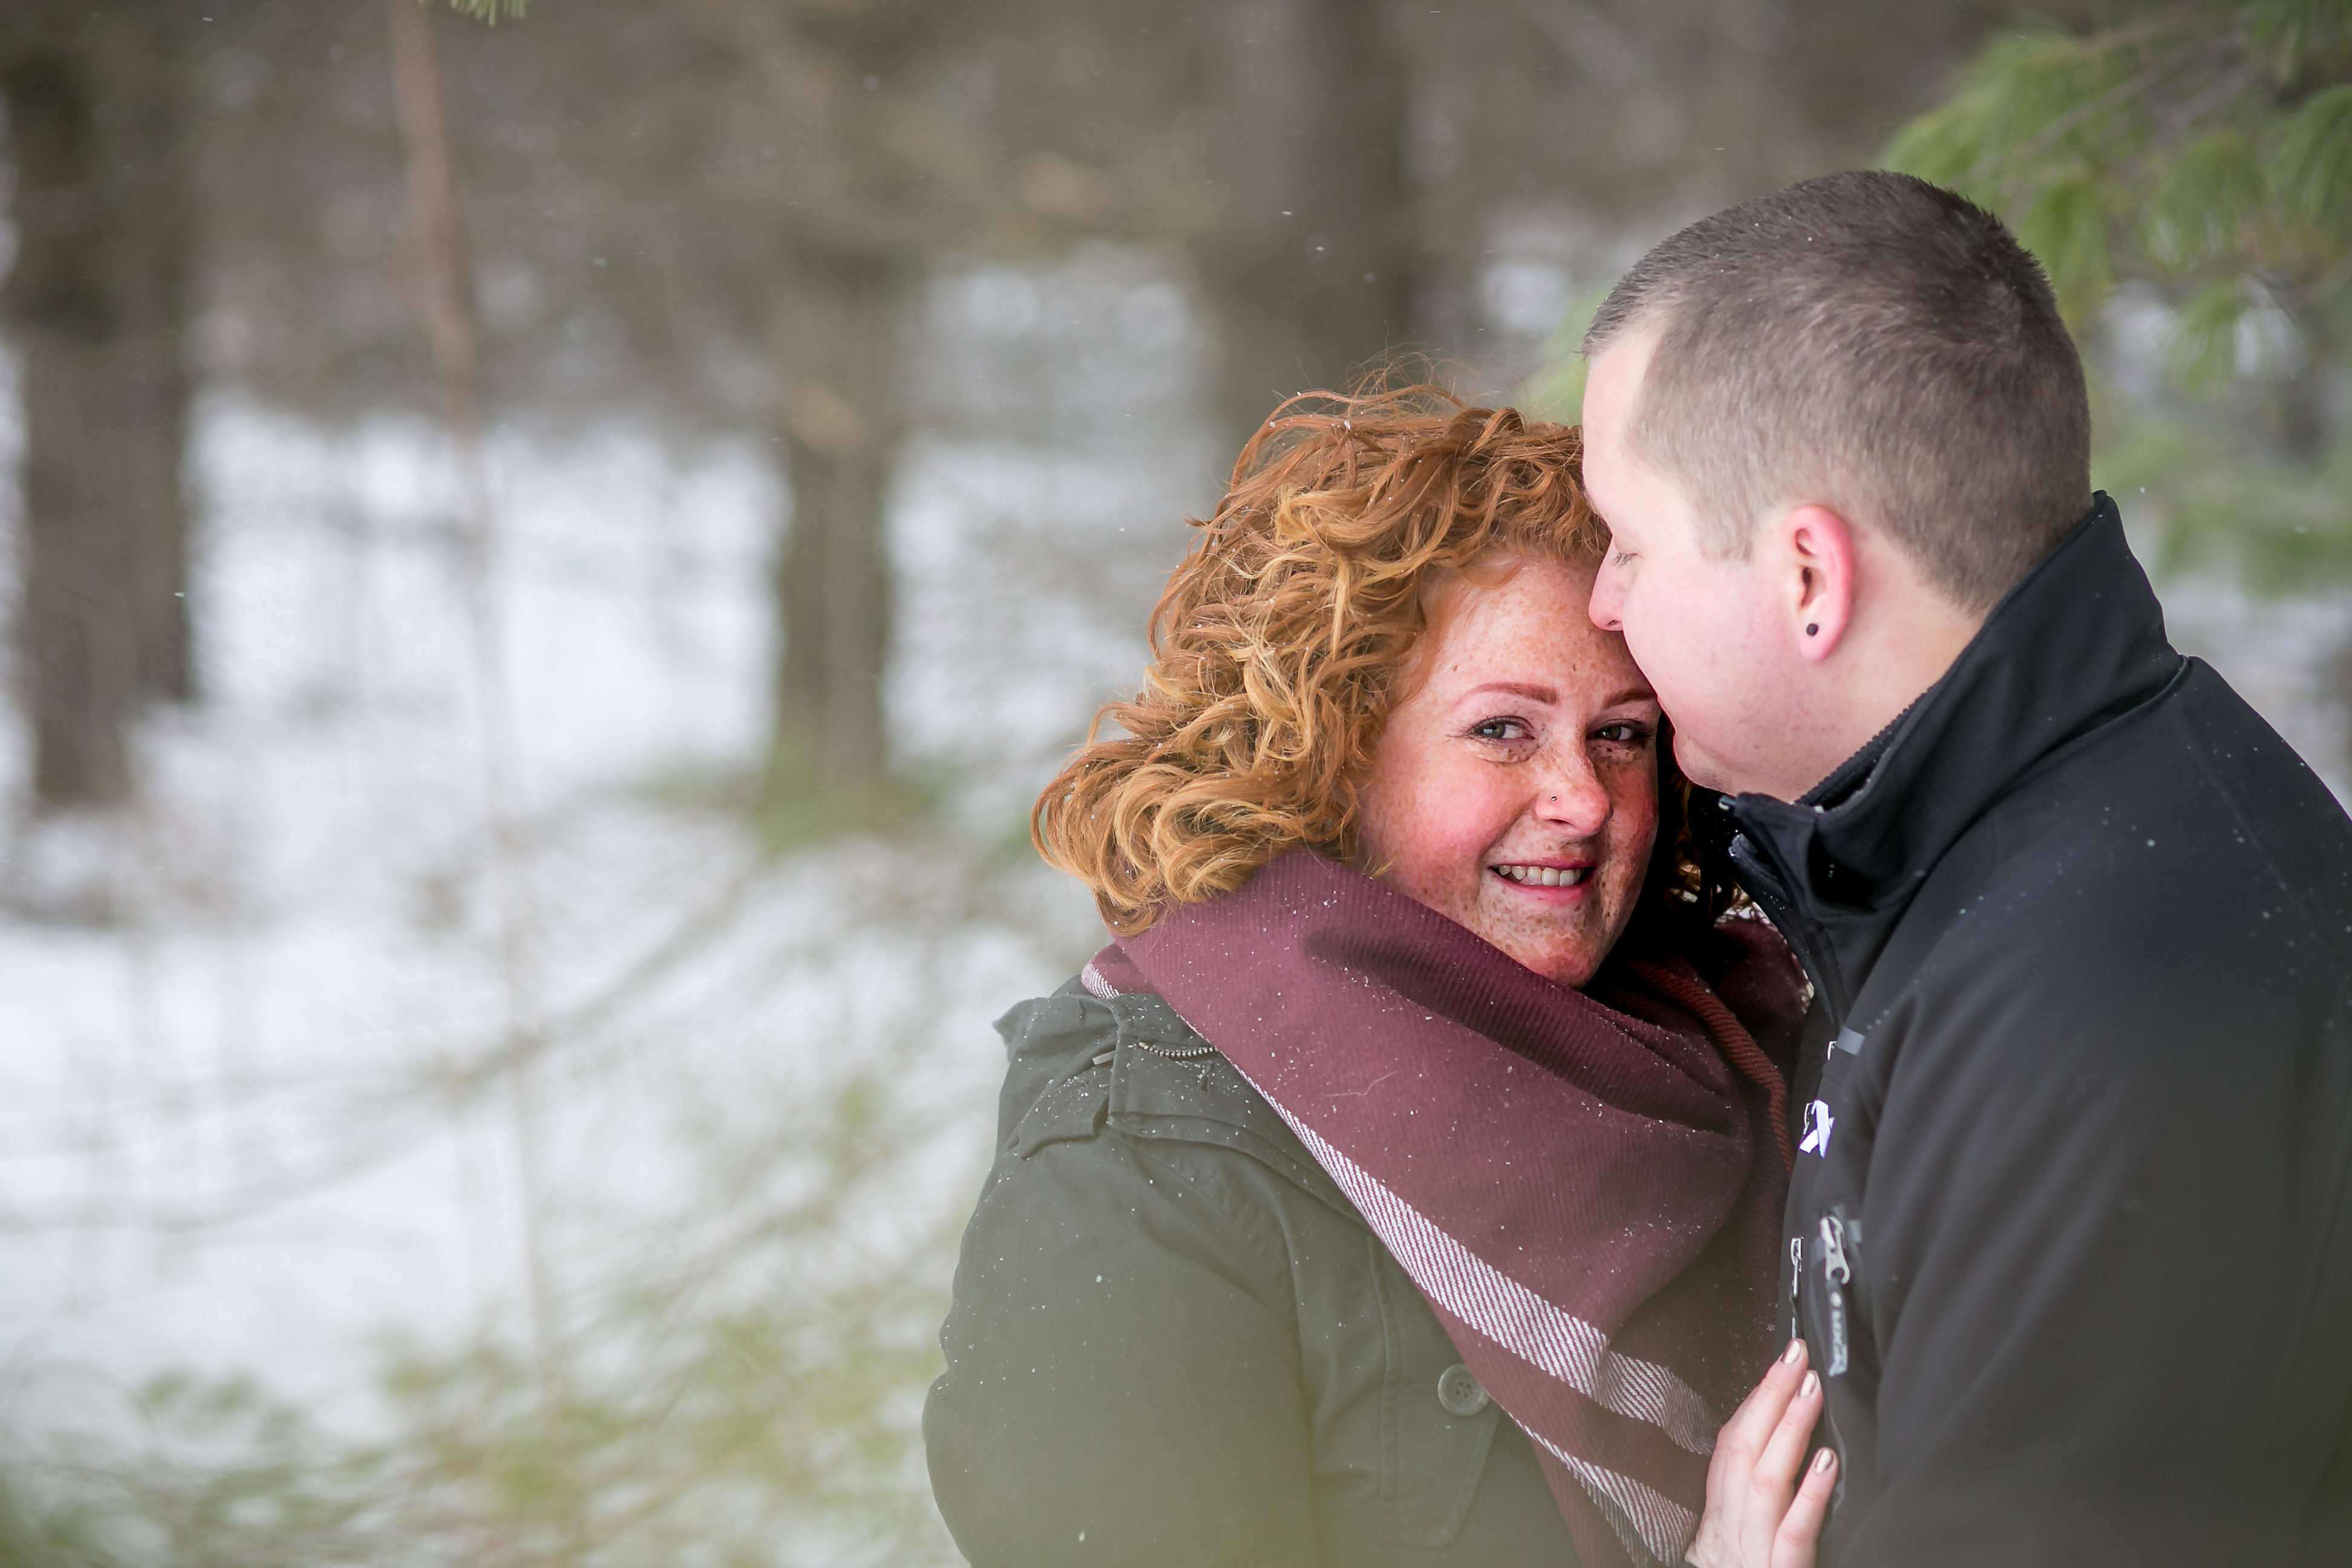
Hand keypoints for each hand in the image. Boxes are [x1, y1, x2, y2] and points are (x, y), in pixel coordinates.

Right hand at [1684, 1339, 1837, 1567]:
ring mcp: (1752, 1555)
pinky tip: (1826, 1465)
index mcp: (1720, 1519)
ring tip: (1811, 1391)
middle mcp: (1730, 1531)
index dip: (1754, 1401)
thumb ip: (1755, 1502)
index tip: (1781, 1360)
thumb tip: (1789, 1448)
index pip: (1730, 1448)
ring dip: (1787, 1430)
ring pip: (1763, 1483)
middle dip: (1768, 1398)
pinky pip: (1792, 1537)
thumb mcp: (1739, 1541)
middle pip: (1741, 1451)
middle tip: (1797, 1356)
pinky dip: (1808, 1497)